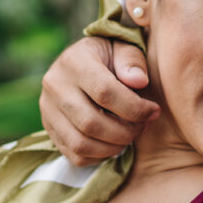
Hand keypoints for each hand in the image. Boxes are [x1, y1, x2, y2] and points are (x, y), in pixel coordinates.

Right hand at [40, 37, 159, 164]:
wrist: (79, 62)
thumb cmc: (108, 55)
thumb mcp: (122, 47)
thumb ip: (132, 61)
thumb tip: (139, 81)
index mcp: (73, 62)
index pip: (104, 92)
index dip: (134, 108)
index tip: (153, 111)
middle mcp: (55, 86)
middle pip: (90, 122)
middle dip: (125, 132)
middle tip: (143, 127)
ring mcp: (48, 110)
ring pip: (80, 143)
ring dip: (112, 147)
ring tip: (129, 137)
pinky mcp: (50, 128)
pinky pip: (74, 155)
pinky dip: (99, 156)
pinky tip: (114, 143)